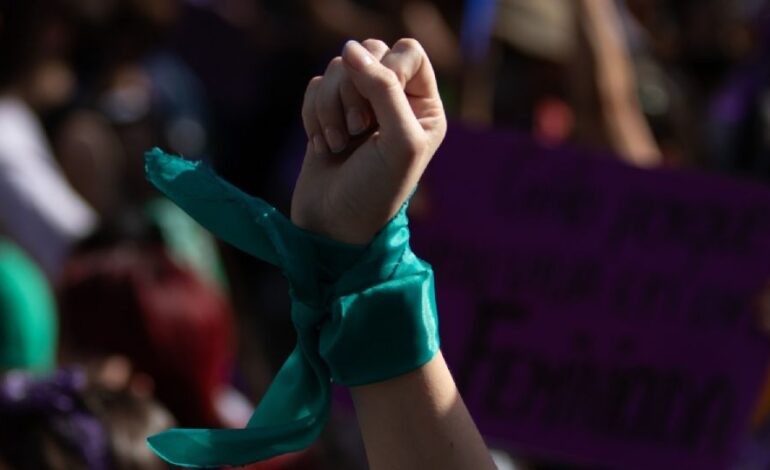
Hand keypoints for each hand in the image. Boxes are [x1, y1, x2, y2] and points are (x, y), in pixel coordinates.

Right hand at [291, 39, 445, 243]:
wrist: (333, 225)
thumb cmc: (375, 190)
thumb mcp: (397, 141)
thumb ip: (383, 89)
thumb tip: (351, 48)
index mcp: (424, 106)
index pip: (407, 52)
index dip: (387, 71)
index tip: (376, 112)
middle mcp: (395, 101)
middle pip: (369, 53)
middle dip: (353, 90)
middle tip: (358, 129)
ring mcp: (359, 105)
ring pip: (337, 68)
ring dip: (330, 107)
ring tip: (339, 143)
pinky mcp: (327, 113)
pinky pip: (314, 85)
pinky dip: (313, 114)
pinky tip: (323, 146)